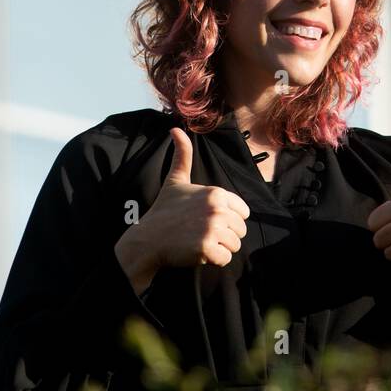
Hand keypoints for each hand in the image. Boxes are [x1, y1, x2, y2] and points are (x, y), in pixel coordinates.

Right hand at [115, 127, 250, 288]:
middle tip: (202, 233)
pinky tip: (198, 253)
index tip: (207, 220)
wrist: (148, 238)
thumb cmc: (165, 210)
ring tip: (200, 242)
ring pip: (235, 246)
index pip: (243, 213)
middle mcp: (217, 208)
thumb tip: (175, 129)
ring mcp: (212, 228)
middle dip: (225, 236)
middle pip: (240, 230)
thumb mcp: (175, 180)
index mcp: (216, 192)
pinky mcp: (206, 248)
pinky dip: (214, 261)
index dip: (228, 219)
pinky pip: (225, 260)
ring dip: (220, 249)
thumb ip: (182, 155)